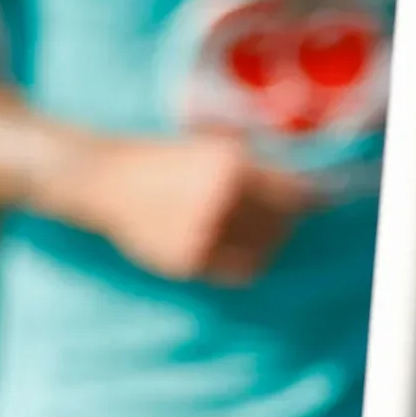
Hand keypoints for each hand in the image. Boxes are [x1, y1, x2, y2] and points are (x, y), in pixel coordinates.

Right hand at [56, 132, 320, 283]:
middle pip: (281, 224)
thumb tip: (311, 190)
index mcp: (231, 166)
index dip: (305, 199)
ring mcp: (204, 232)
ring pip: (263, 250)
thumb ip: (257, 167)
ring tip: (248, 232)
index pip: (293, 193)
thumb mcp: (212, 147)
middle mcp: (222, 199)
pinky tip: (229, 246)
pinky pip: (238, 269)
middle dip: (283, 221)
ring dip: (265, 244)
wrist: (104, 178)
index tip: (307, 201)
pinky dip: (243, 261)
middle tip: (275, 218)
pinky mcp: (189, 259)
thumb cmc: (162, 159)